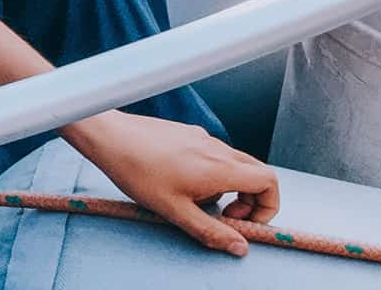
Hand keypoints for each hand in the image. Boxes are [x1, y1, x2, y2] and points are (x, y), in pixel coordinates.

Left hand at [67, 113, 277, 256]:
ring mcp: (203, 138)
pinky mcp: (189, 133)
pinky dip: (211, 173)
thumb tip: (240, 247)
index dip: (267, 207)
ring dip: (227, 188)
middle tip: (224, 217)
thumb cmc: (139, 172)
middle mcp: (217, 148)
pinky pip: (213, 155)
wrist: (110, 137)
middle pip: (256, 172)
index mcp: (220, 167)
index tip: (241, 222)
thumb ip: (211, 231)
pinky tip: (180, 182)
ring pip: (234, 164)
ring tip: (195, 201)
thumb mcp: (175, 211)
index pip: (269, 181)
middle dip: (250, 199)